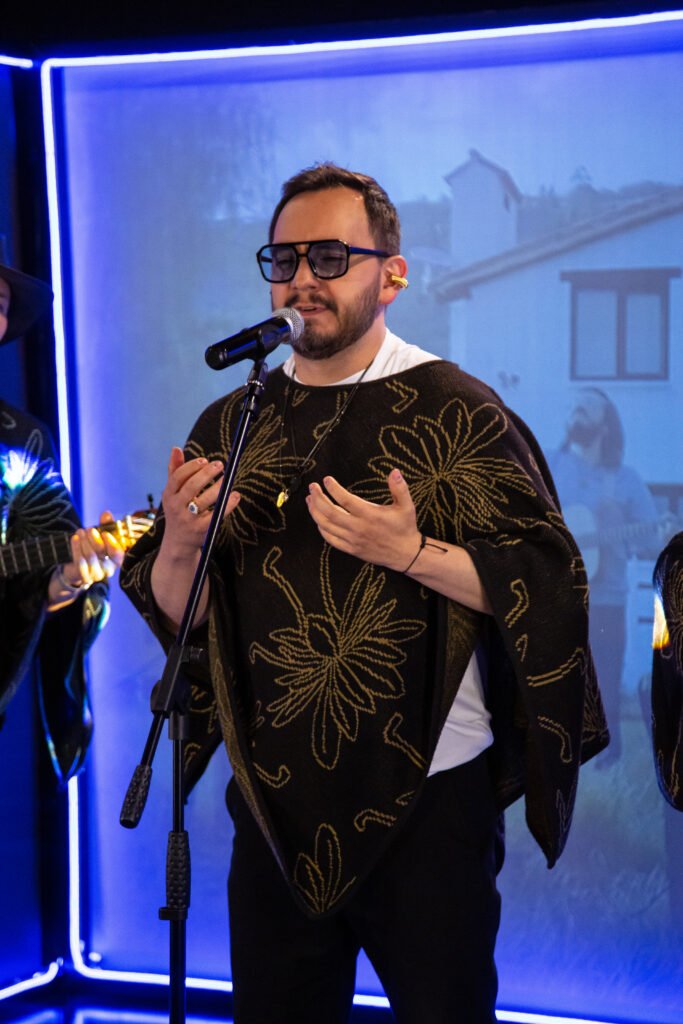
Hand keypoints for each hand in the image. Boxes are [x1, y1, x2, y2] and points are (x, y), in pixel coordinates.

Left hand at [49, 511, 124, 608]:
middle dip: (94, 538)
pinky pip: (80, 561)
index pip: (118, 554)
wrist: (77, 568)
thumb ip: (106, 524)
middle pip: (101, 552)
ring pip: (90, 556)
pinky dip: (76, 548)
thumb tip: (106, 513)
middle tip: (88, 529)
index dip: (112, 543)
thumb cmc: (93, 550)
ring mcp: (97, 575)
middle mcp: (108, 570)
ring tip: (79, 532)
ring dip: (83, 541)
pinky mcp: (85, 577)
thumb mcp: (101, 536)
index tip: (104, 533)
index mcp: (116, 560)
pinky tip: (74, 539)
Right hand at [159, 446, 240, 561]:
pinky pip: (216, 515)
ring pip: (204, 501)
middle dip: (206, 474)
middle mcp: (175, 507)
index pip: (177, 477)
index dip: (191, 467)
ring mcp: (187, 520)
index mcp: (168, 495)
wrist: (178, 542)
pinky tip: (235, 495)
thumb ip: (175, 470)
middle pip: (191, 487)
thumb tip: (176, 448)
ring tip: (227, 479)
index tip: (205, 460)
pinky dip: (227, 504)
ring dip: (218, 488)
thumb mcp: (173, 492)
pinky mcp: (200, 530)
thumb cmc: (178, 510)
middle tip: (220, 465)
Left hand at [305, 468, 419, 572]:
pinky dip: (321, 528)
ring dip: (315, 512)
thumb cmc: (404, 528)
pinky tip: (318, 519)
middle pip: (330, 512)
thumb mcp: (406, 506)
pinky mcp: (350, 549)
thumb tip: (395, 472)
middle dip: (318, 498)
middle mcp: (358, 528)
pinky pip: (330, 539)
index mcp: (370, 515)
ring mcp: (352, 540)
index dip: (333, 489)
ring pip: (327, 526)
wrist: (404, 554)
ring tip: (310, 499)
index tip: (326, 479)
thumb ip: (400, 488)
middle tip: (312, 487)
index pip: (345, 500)